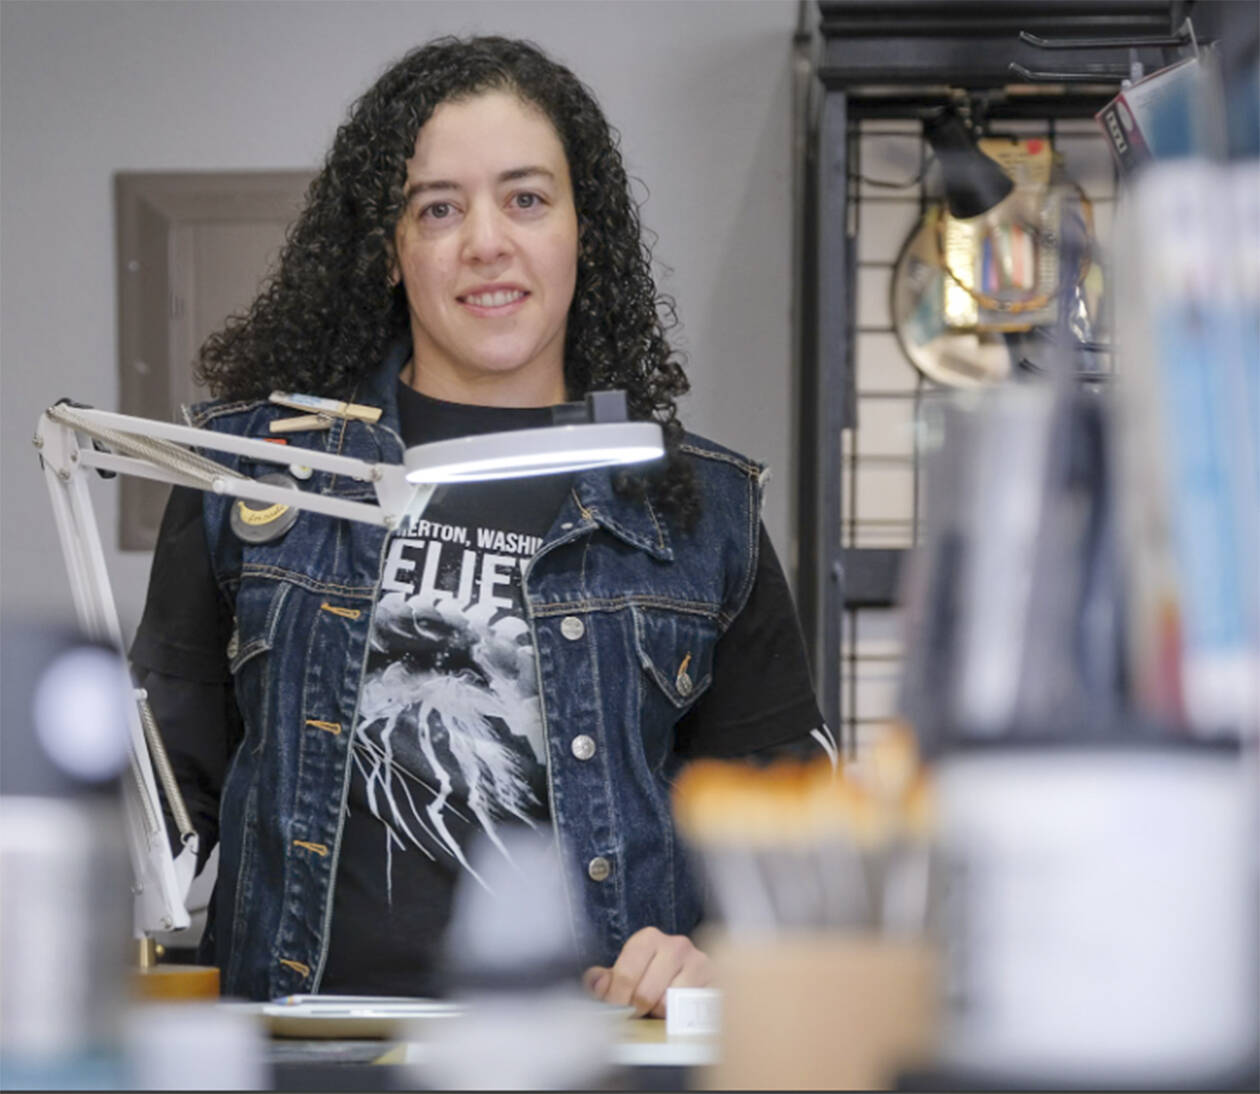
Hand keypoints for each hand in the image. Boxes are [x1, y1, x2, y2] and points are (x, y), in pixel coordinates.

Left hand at [582, 926, 711, 1017]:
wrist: (689, 973)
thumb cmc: (652, 973)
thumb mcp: (625, 971)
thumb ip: (604, 979)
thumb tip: (596, 984)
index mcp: (648, 938)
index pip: (625, 975)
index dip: (616, 999)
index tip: (615, 1009)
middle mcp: (676, 945)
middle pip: (646, 994)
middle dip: (638, 1009)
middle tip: (637, 1012)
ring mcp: (699, 963)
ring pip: (669, 1005)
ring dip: (661, 1013)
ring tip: (659, 1006)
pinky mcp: (715, 983)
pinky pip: (691, 1011)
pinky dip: (682, 1016)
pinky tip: (677, 1009)